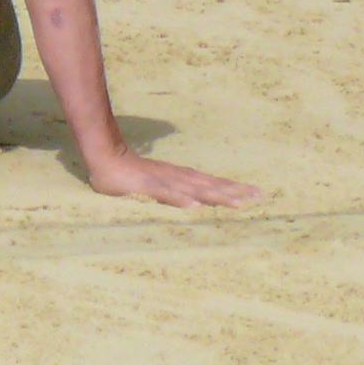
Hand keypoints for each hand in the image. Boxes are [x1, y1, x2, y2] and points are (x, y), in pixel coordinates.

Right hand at [81, 144, 261, 209]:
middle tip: (258, 197)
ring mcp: (163, 181)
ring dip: (217, 196)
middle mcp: (177, 177)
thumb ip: (173, 187)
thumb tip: (192, 196)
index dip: (233, 187)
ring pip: (194, 189)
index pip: (211, 182)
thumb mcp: (157, 179)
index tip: (255, 193)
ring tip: (237, 204)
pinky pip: (166, 194)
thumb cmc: (129, 173)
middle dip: (234, 192)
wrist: (104, 158)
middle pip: (210, 185)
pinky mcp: (147, 186)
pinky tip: (195, 206)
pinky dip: (181, 199)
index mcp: (180, 177)